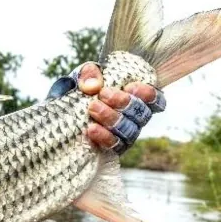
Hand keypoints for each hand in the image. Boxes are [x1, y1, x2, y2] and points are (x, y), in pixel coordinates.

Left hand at [47, 61, 165, 154]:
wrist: (64, 110)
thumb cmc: (82, 89)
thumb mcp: (83, 75)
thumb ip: (89, 74)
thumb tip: (93, 86)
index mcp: (137, 98)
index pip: (156, 99)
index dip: (147, 94)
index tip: (129, 86)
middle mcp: (136, 118)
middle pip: (141, 114)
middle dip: (123, 102)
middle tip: (103, 94)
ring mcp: (126, 134)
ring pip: (129, 130)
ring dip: (112, 118)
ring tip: (93, 108)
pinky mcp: (112, 147)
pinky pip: (114, 145)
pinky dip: (104, 136)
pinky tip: (91, 129)